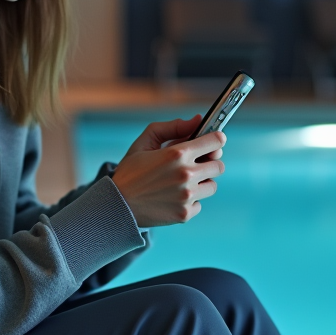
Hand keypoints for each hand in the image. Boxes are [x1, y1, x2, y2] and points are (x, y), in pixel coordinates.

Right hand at [111, 116, 226, 227]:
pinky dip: (190, 201)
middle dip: (209, 162)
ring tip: (181, 182)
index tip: (214, 141)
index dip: (216, 139)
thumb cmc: (130, 171)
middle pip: (219, 165)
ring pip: (212, 185)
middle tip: (195, 163)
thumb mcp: (145, 142)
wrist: (116, 205)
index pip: (216, 142)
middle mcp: (186, 175)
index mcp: (177, 154)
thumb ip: (173, 127)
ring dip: (201, 182)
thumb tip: (198, 120)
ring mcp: (187, 196)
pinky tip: (173, 197)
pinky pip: (199, 203)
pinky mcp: (185, 214)